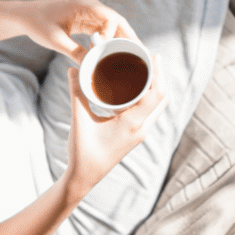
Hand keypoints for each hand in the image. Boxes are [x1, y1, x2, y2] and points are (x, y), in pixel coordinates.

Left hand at [14, 0, 137, 62]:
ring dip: (122, 40)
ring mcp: (89, 12)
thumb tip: (92, 67)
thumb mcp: (56, 41)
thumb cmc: (38, 24)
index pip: (111, 18)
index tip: (109, 52)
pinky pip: (103, 29)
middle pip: (117, 21)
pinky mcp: (85, 19)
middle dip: (129, 37)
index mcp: (85, 5)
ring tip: (134, 56)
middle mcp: (90, 6)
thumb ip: (75, 52)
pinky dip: (110, 40)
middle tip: (142, 54)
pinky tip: (116, 53)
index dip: (115, 35)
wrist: (25, 16)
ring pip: (112, 26)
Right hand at [64, 60, 166, 192]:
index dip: (159, 73)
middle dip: (159, 77)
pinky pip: (148, 113)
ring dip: (154, 88)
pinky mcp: (135, 136)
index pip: (155, 94)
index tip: (155, 56)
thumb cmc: (82, 153)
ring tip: (144, 70)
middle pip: (161, 99)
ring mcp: (139, 133)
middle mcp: (141, 129)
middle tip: (149, 58)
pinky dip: (147, 98)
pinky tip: (135, 89)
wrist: (84, 178)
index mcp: (132, 124)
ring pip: (157, 107)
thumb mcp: (79, 120)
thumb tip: (72, 69)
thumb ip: (77, 93)